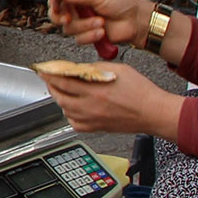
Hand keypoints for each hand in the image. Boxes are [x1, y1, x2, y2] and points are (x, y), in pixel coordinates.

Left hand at [38, 63, 186, 142]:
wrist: (153, 112)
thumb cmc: (141, 91)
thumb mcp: (117, 69)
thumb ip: (94, 68)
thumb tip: (77, 68)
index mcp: (95, 90)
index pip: (63, 81)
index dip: (50, 75)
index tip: (44, 69)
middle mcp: (90, 107)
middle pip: (59, 97)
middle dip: (51, 86)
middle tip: (50, 79)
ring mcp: (92, 120)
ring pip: (65, 110)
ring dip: (59, 99)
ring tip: (61, 90)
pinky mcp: (96, 128)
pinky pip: (74, 122)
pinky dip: (69, 113)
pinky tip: (73, 107)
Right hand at [47, 0, 156, 50]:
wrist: (137, 22)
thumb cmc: (124, 4)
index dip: (54, 0)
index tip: (56, 4)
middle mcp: (80, 9)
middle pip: (58, 14)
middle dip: (61, 17)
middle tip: (67, 18)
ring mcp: (84, 23)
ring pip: (69, 28)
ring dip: (85, 26)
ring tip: (100, 22)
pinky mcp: (89, 36)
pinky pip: (79, 39)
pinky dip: (90, 36)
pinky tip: (102, 32)